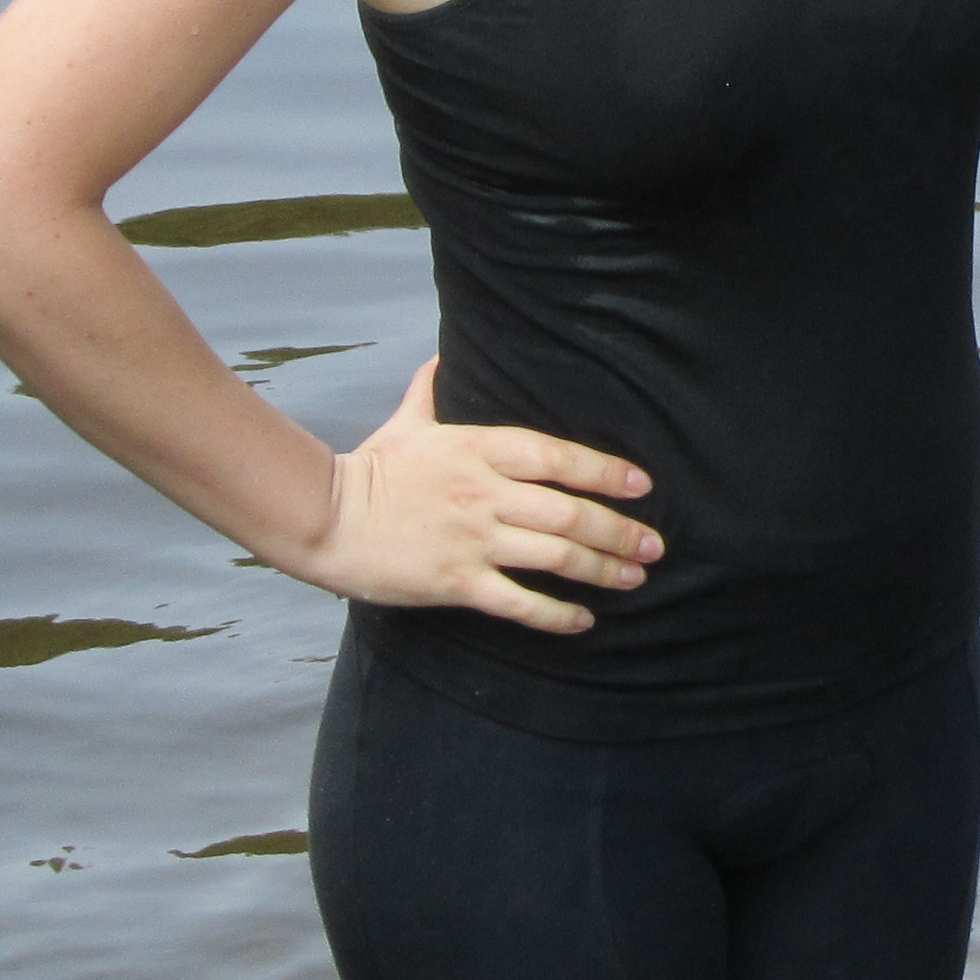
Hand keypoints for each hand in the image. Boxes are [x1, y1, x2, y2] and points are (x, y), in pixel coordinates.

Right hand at [296, 358, 657, 627]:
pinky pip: (519, 602)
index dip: (605, 471)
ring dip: (602, 569)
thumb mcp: (406, 423)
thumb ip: (429, 390)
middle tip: (654, 545)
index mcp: (478, 447)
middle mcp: (485, 493)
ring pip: (555, 555)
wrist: (325, 517)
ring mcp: (473, 539)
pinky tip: (582, 621)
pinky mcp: (456, 581)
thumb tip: (438, 358)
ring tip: (634, 577)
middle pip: (570, 511)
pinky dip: (556, 614)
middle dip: (619, 530)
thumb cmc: (369, 468)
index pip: (558, 456)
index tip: (641, 485)